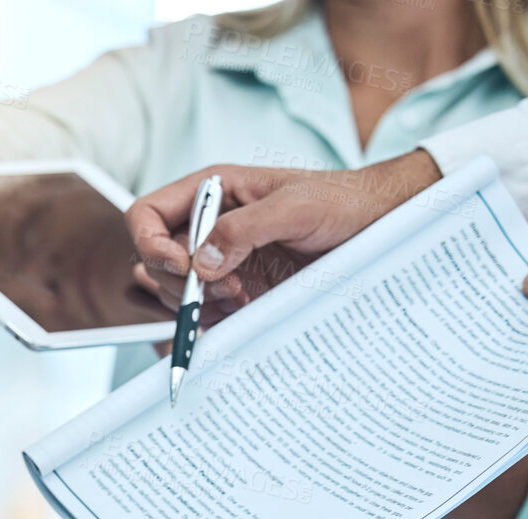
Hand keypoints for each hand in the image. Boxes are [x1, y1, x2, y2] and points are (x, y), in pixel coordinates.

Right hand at [126, 150, 442, 319]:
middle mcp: (208, 225)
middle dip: (182, 280)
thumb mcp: (296, 207)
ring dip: (199, 301)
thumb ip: (243, 228)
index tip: (182, 266)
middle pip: (156, 260)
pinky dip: (214, 318)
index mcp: (211, 192)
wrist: (380, 228)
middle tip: (226, 286)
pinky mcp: (236, 288)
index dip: (151, 243)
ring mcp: (220, 259)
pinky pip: (203, 311)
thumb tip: (200, 263)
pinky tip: (246, 307)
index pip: (147, 215)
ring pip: (175, 290)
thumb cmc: (343, 202)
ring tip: (241, 295)